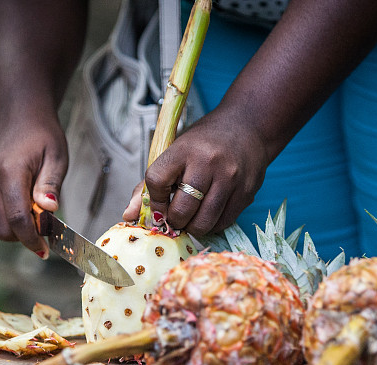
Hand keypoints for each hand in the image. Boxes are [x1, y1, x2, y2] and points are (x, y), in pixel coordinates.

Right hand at [0, 112, 67, 257]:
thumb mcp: (57, 157)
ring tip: (29, 204)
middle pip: (2, 228)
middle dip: (23, 234)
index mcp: (9, 171)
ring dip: (13, 225)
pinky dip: (1, 215)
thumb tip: (49, 209)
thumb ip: (51, 184)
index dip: (31, 239)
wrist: (17, 115)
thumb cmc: (42, 137)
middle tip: (41, 223)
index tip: (43, 250)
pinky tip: (14, 198)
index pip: (18, 219)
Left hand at [123, 108, 269, 235]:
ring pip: (203, 223)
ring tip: (192, 218)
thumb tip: (128, 216)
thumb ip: (150, 185)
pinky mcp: (246, 193)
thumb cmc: (205, 142)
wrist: (248, 126)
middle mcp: (208, 163)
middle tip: (176, 217)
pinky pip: (223, 223)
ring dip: (193, 227)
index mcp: (185, 149)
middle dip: (174, 221)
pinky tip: (209, 213)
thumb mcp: (176, 152)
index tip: (159, 204)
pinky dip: (212, 225)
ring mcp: (230, 179)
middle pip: (181, 210)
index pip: (156, 181)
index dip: (154, 200)